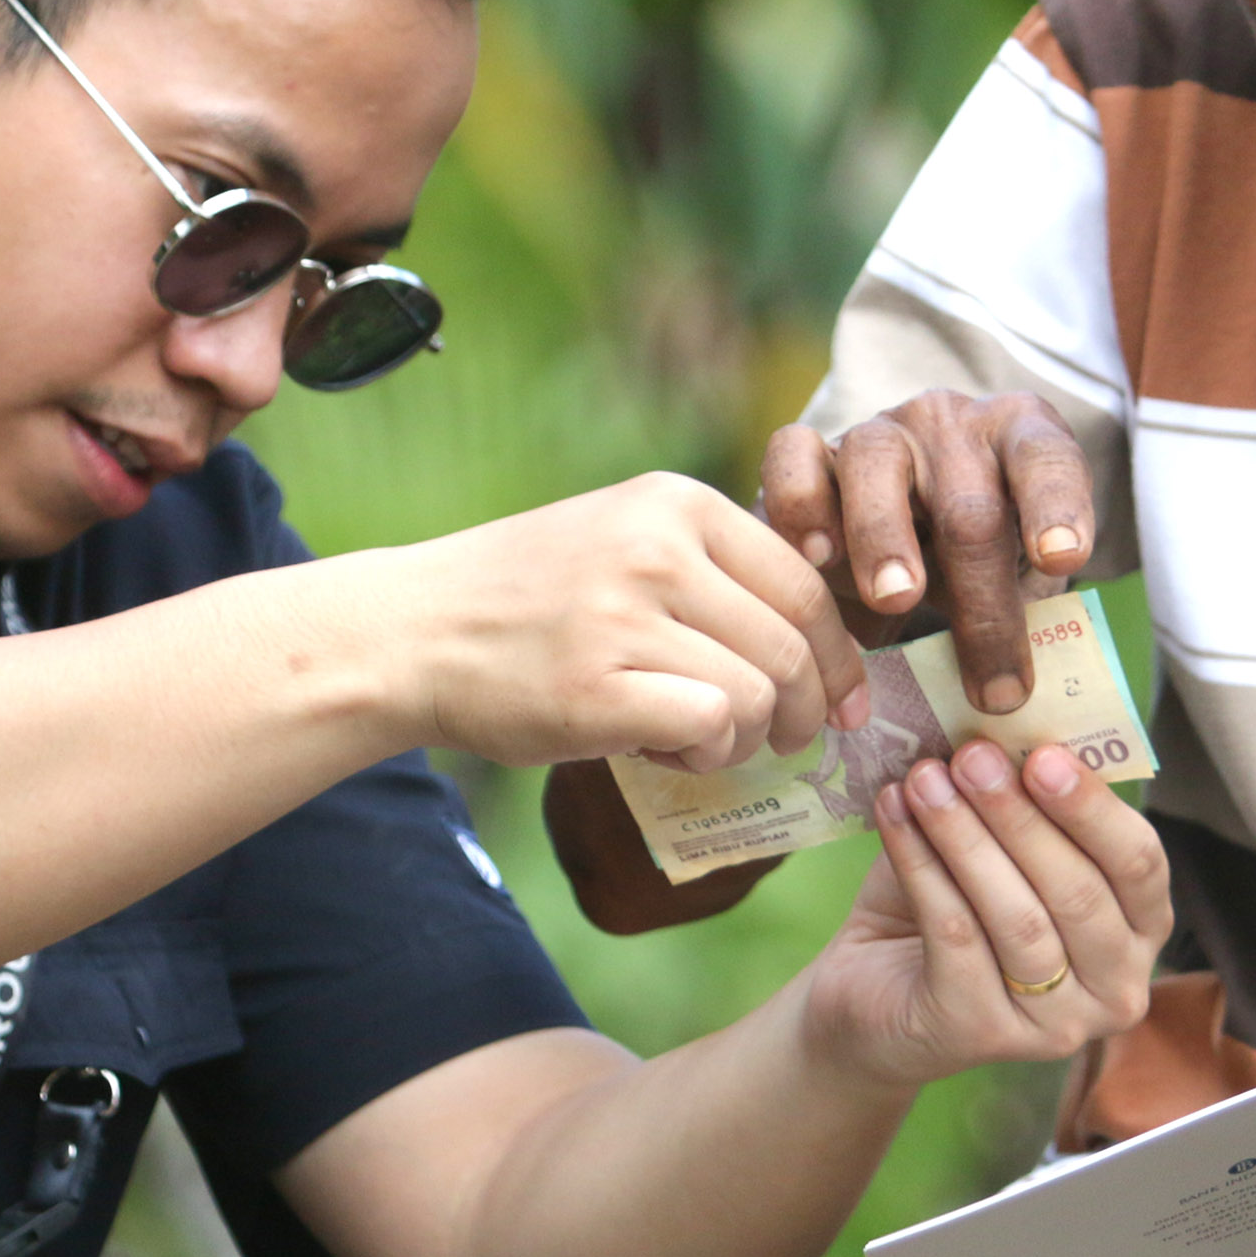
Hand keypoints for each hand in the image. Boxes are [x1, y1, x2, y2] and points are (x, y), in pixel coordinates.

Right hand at [366, 472, 869, 774]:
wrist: (412, 632)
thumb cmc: (527, 599)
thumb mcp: (622, 537)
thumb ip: (711, 567)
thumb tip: (823, 641)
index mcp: (675, 502)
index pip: (805, 582)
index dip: (838, 654)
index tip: (844, 699)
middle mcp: (655, 547)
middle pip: (791, 645)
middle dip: (809, 710)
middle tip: (791, 741)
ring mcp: (623, 616)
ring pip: (758, 694)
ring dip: (747, 737)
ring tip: (701, 740)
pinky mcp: (595, 688)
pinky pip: (709, 727)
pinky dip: (704, 754)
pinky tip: (665, 749)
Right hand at [761, 392, 1097, 710]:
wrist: (906, 524)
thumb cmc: (979, 560)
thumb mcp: (1018, 574)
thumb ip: (1026, 610)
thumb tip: (1012, 699)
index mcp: (1019, 438)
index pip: (1047, 460)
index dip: (1056, 507)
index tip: (1063, 558)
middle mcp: (950, 424)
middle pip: (967, 505)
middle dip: (981, 599)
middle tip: (993, 685)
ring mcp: (878, 432)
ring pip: (875, 468)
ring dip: (885, 540)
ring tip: (895, 600)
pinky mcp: (813, 450)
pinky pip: (793, 456)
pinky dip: (801, 505)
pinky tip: (816, 558)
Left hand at [796, 738, 1170, 1089]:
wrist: (869, 991)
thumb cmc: (952, 905)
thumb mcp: (998, 846)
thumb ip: (1023, 802)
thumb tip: (1013, 731)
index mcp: (1139, 930)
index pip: (1140, 864)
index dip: (1093, 807)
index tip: (1041, 752)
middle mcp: (1115, 989)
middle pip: (1079, 892)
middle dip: (1019, 815)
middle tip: (971, 755)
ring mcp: (1054, 1026)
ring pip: (1018, 917)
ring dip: (965, 836)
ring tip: (923, 779)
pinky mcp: (981, 1036)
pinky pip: (956, 936)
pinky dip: (922, 867)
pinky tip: (894, 816)